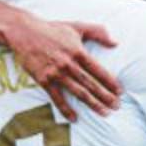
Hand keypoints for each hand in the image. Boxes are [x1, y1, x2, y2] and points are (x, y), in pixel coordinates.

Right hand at [2, 13, 121, 119]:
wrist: (24, 32)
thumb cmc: (53, 29)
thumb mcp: (77, 27)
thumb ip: (98, 32)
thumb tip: (116, 42)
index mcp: (78, 52)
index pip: (98, 70)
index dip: (110, 82)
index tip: (120, 92)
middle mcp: (68, 64)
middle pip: (91, 84)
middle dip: (105, 96)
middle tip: (117, 106)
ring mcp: (56, 73)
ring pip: (78, 92)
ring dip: (92, 104)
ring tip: (105, 113)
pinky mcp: (43, 80)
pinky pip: (57, 98)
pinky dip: (65, 109)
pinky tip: (75, 119)